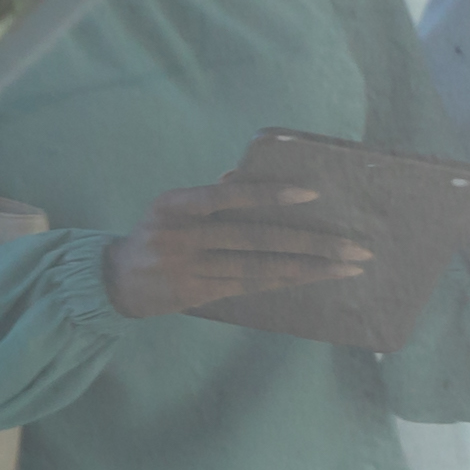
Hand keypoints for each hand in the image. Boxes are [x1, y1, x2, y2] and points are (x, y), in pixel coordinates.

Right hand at [100, 166, 386, 319]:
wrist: (114, 281)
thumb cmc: (156, 235)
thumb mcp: (171, 208)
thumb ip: (209, 195)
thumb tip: (245, 176)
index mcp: (174, 204)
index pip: (226, 197)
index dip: (268, 195)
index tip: (312, 196)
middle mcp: (179, 236)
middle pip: (255, 239)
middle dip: (310, 243)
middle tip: (354, 247)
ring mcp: (186, 268)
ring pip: (258, 268)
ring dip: (308, 269)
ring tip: (347, 267)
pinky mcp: (194, 294)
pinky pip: (248, 286)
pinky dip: (283, 281)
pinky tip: (312, 278)